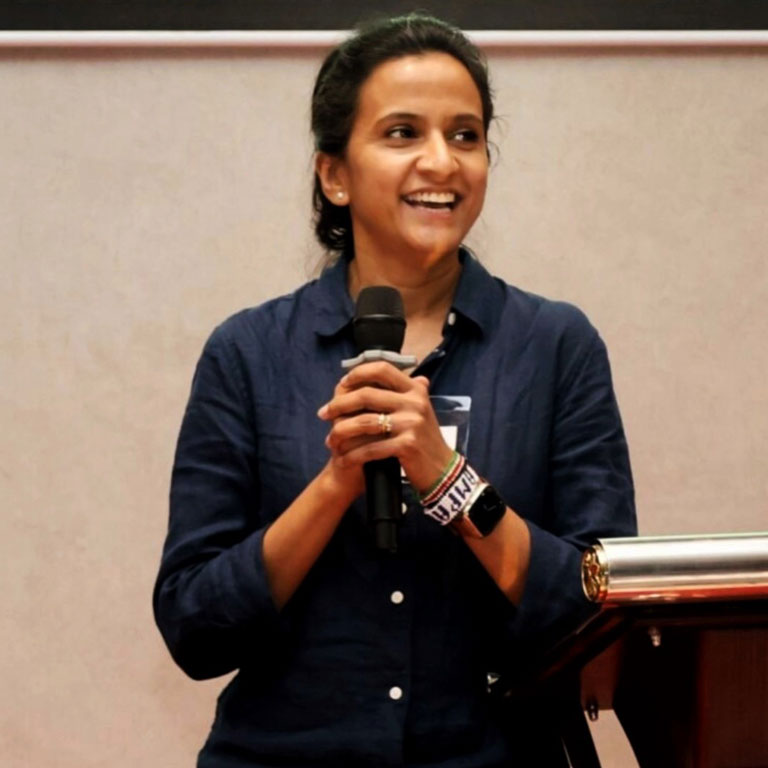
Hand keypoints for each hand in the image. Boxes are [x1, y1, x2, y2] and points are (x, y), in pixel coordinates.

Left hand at [317, 361, 453, 493]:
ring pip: (364, 422)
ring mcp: (411, 424)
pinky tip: (343, 459)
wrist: (441, 469)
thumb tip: (371, 370)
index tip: (342, 383)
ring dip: (341, 431)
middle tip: (324, 413)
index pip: (382, 369)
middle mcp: (415, 403)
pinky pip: (371, 448)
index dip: (358, 374)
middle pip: (367, 395)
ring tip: (330, 439)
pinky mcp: (407, 445)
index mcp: (415, 390)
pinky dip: (353, 455)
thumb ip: (399, 391)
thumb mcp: (418, 408)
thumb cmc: (424, 438)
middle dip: (339, 404)